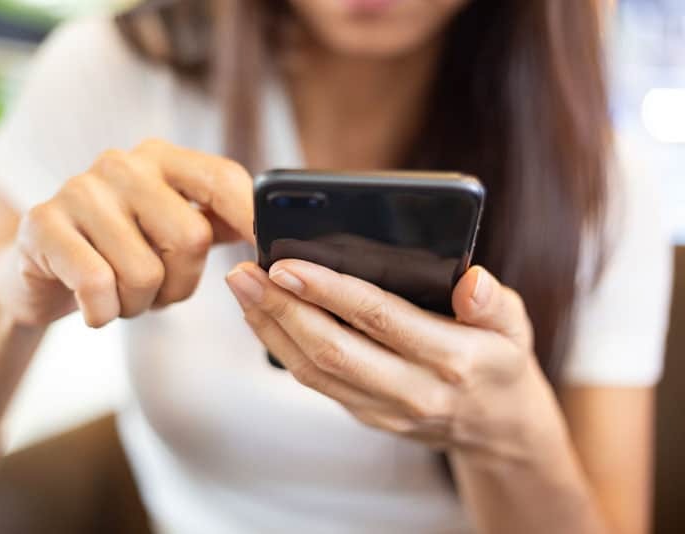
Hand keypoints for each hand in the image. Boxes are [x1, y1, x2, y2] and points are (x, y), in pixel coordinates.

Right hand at [0, 140, 253, 326]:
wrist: (39, 270)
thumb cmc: (118, 252)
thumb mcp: (170, 230)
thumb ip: (216, 222)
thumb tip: (274, 234)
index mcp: (163, 159)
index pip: (223, 179)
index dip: (249, 218)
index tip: (265, 254)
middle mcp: (123, 164)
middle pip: (189, 238)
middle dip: (181, 285)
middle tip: (159, 292)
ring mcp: (79, 189)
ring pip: (144, 271)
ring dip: (138, 304)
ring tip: (120, 294)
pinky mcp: (42, 223)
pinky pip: (97, 285)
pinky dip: (103, 312)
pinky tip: (93, 306)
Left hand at [226, 260, 565, 462]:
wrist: (497, 429)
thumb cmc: (500, 361)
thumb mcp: (514, 326)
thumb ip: (493, 303)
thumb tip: (471, 281)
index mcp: (452, 360)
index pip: (380, 318)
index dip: (329, 290)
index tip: (286, 264)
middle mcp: (414, 391)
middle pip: (332, 350)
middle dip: (282, 309)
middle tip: (245, 273)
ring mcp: (386, 410)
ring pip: (315, 371)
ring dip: (271, 327)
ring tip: (243, 288)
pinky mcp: (366, 416)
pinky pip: (316, 383)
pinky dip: (282, 347)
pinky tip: (264, 314)